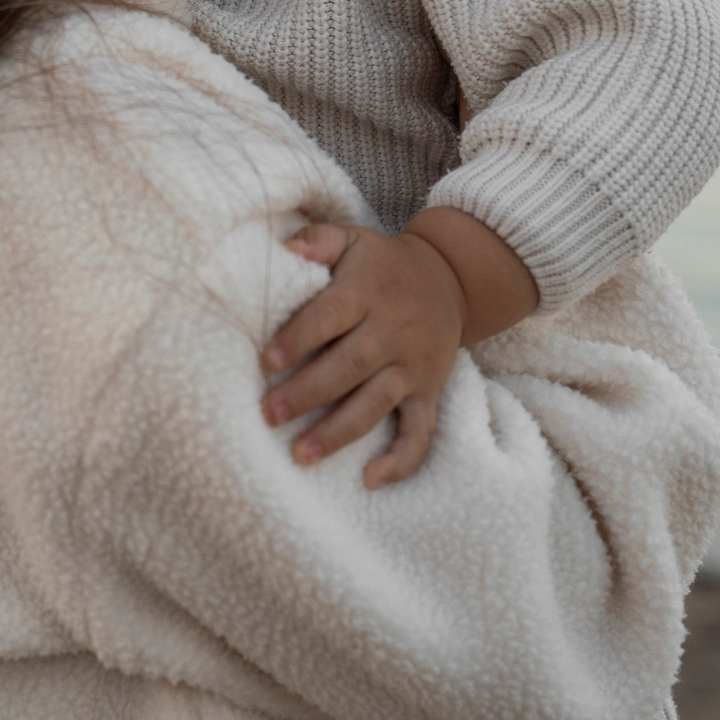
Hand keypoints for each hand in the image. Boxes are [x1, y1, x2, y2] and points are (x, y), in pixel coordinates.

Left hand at [265, 223, 466, 486]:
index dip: (300, 337)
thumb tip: (285, 248)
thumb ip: (318, 240)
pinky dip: (401, 459)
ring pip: (376, 404)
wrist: (452, 278)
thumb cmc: (382, 264)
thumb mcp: (352, 239)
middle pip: (349, 367)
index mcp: (368, 294)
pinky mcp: (429, 392)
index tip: (267, 360)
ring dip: (339, 432)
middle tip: (269, 414)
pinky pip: (421, 431)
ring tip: (301, 455)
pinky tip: (371, 480)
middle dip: (308, 393)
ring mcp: (413, 367)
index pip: (331, 316)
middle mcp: (392, 333)